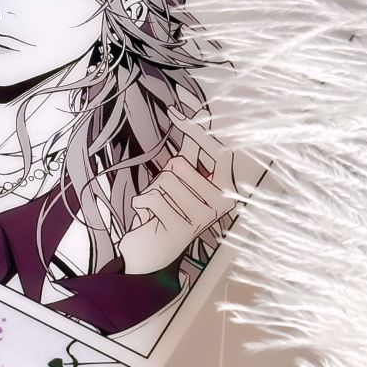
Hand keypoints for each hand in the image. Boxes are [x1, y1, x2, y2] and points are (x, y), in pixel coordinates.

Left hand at [118, 108, 237, 275]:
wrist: (149, 255)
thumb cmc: (166, 214)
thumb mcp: (180, 183)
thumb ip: (189, 156)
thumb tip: (189, 117)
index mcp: (225, 190)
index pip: (215, 152)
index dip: (195, 130)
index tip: (173, 111)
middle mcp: (220, 204)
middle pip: (180, 165)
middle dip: (164, 176)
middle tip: (165, 198)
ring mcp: (202, 217)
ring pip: (165, 180)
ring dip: (152, 192)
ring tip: (158, 210)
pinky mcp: (180, 228)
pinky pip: (151, 197)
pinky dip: (141, 204)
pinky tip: (148, 219)